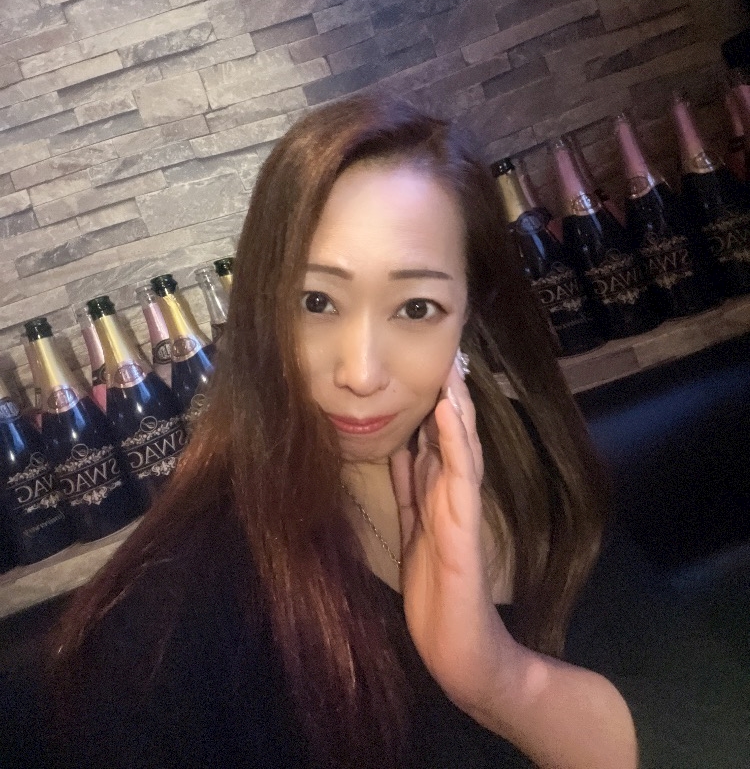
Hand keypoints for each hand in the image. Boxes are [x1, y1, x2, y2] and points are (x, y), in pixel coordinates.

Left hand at [389, 360, 515, 710]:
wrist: (460, 652)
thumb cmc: (438, 597)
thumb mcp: (413, 530)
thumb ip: (410, 490)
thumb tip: (403, 447)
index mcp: (438, 496)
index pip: (436, 439)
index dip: (434, 402)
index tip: (433, 364)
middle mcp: (453, 497)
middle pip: (452, 435)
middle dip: (450, 395)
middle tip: (451, 351)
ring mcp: (461, 511)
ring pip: (461, 448)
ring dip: (458, 408)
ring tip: (455, 369)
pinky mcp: (464, 530)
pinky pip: (459, 479)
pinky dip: (456, 443)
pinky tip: (451, 412)